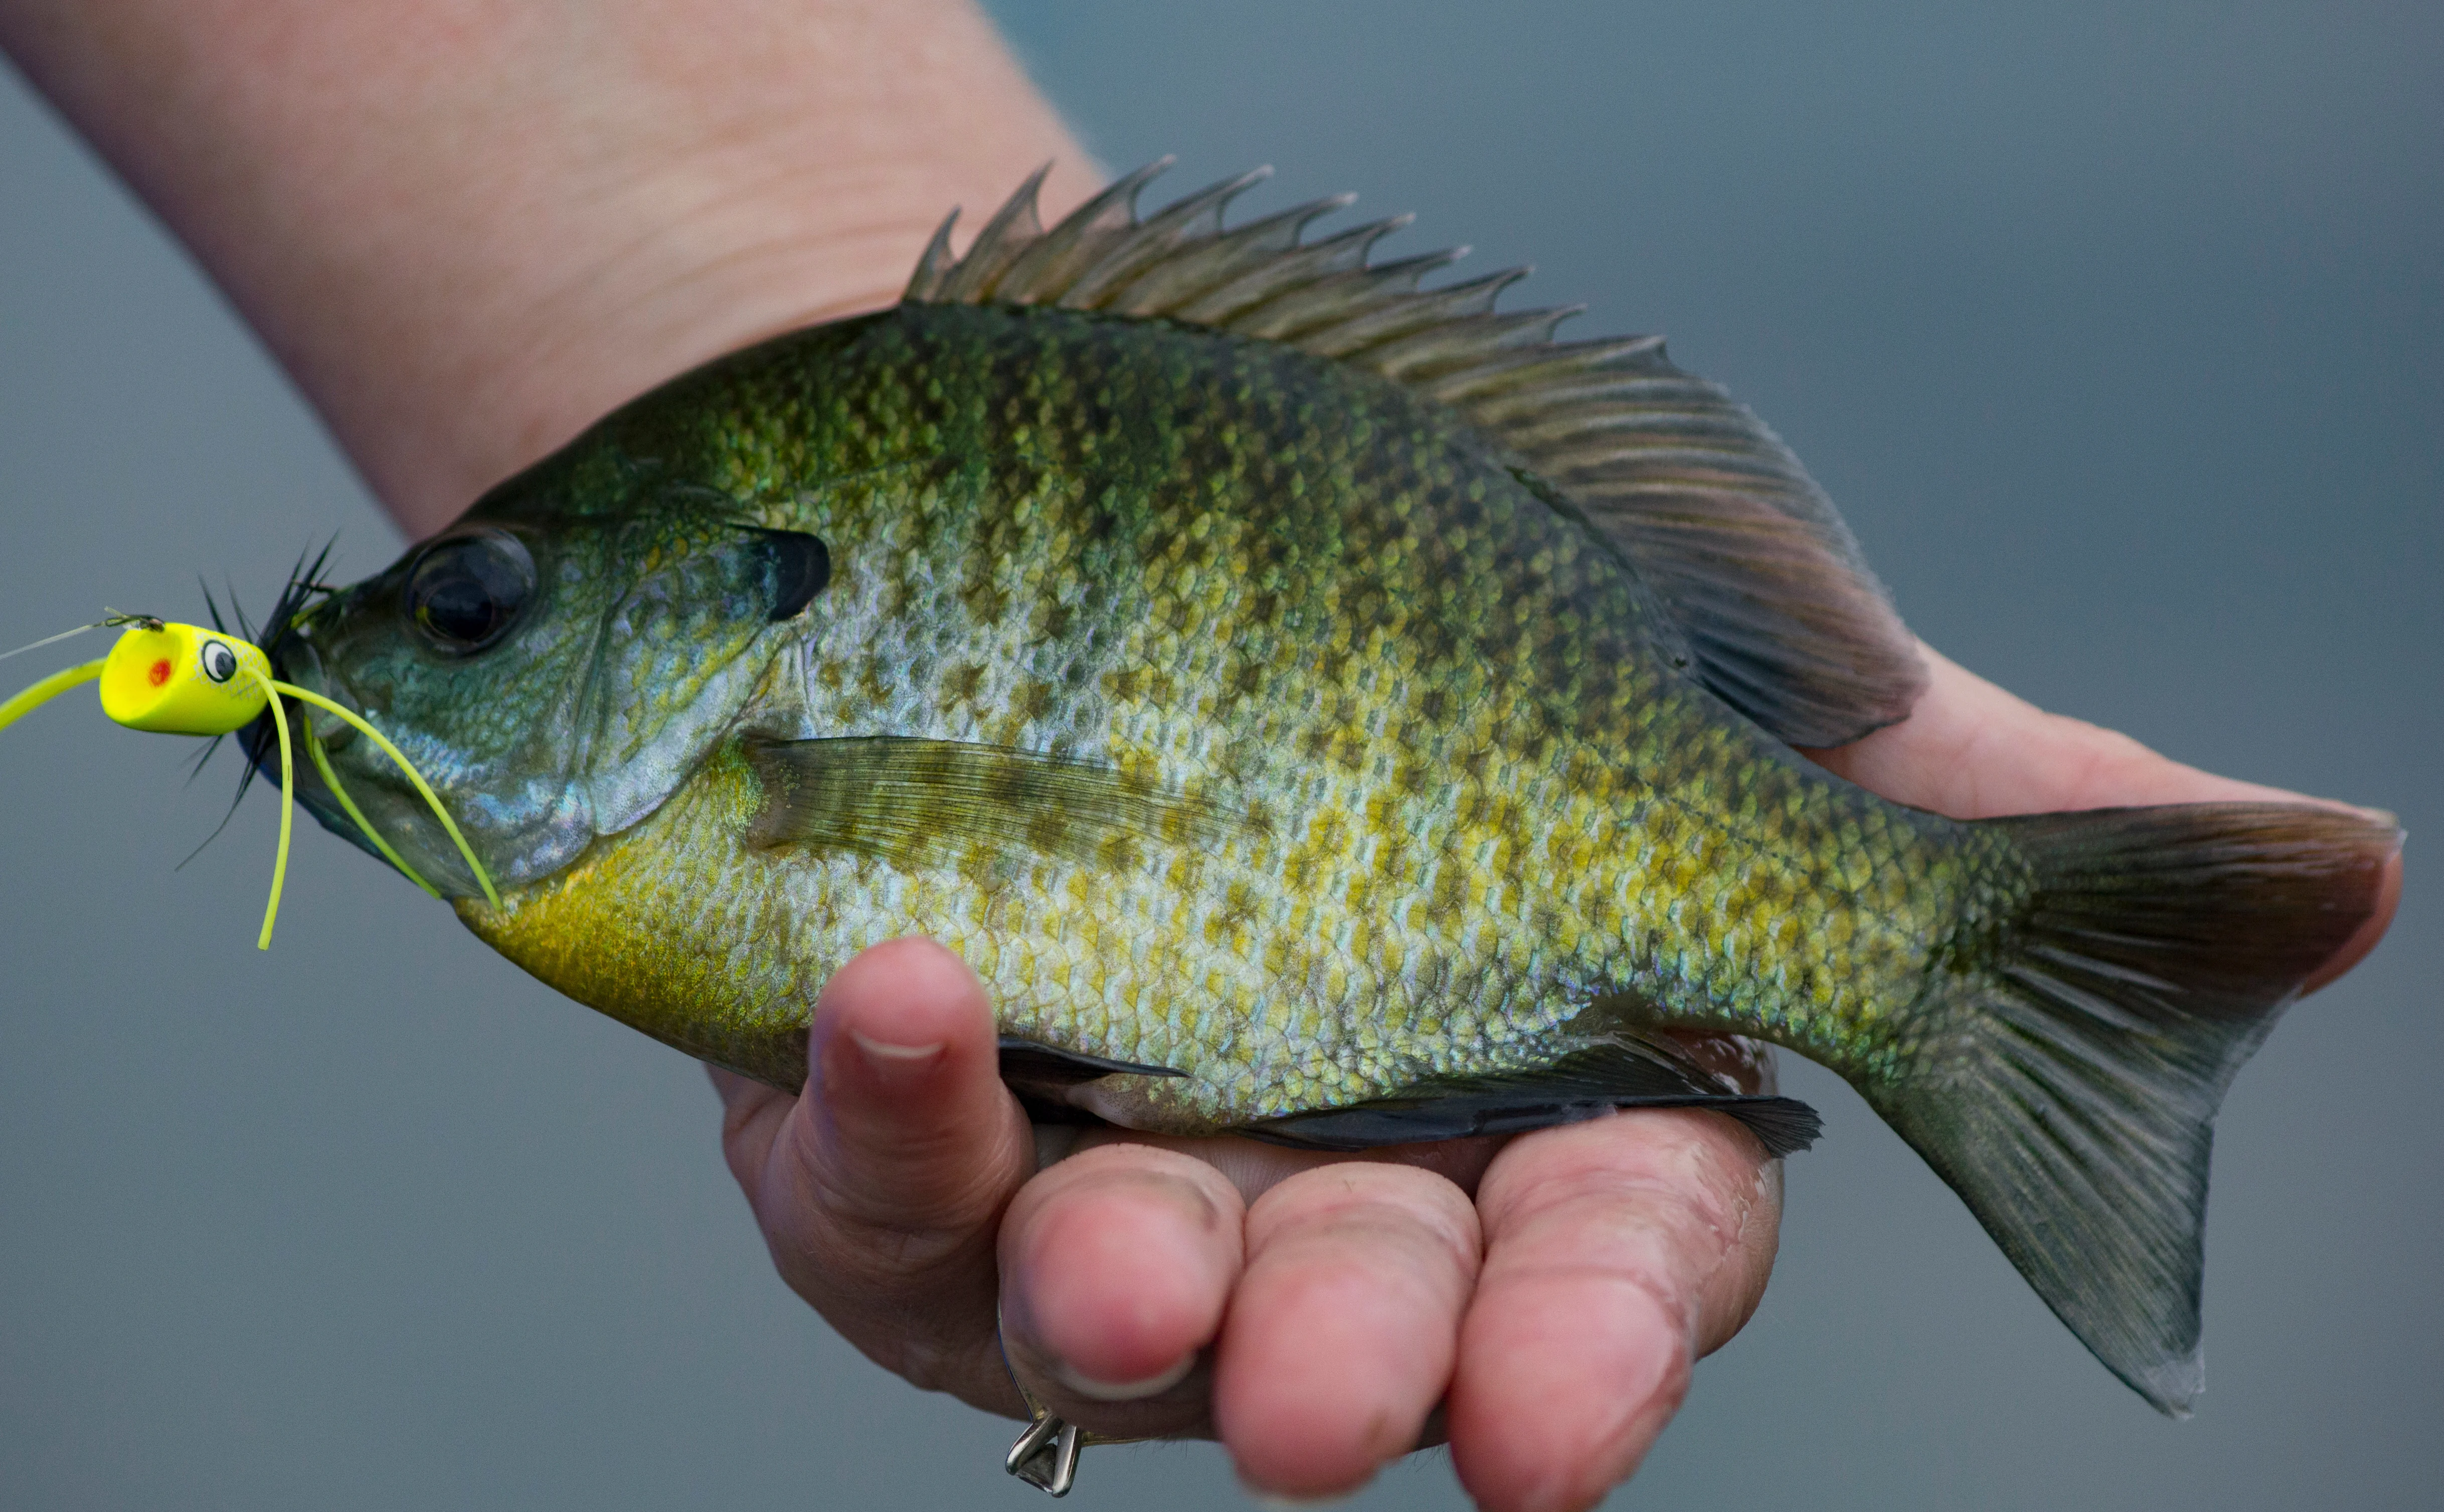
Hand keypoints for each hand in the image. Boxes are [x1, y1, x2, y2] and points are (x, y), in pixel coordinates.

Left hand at [709, 648, 2399, 1510]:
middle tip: (1336, 1412)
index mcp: (1556, 1105)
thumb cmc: (1455, 620)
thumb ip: (1965, 807)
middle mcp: (1344, 1178)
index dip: (1605, 1332)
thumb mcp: (1724, 682)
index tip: (1569, 1404)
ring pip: (1120, 1290)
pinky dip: (902, 1086)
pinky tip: (898, 977)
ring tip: (1109, 1265)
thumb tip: (2341, 876)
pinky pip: (896, 1157)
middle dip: (1367, 1364)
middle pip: (1374, 1313)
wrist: (1131, 519)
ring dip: (1117, 1285)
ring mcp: (1119, 1175)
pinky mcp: (918, 1140)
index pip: (1619, 1255)